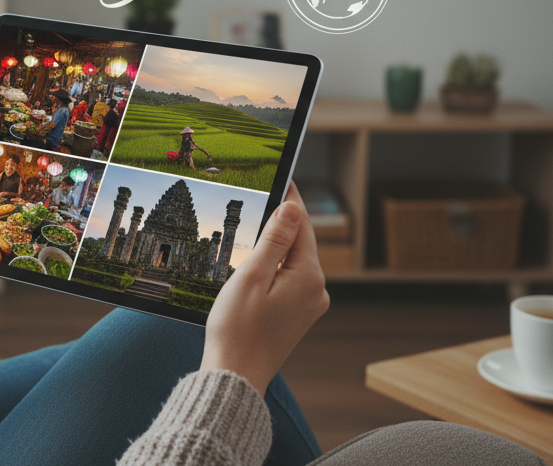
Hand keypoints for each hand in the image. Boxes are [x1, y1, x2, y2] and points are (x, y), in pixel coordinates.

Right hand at [200, 181, 328, 394]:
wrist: (235, 376)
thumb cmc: (237, 330)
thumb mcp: (252, 276)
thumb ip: (274, 239)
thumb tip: (292, 207)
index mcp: (309, 277)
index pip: (302, 225)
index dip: (290, 199)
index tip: (282, 175)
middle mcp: (317, 290)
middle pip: (301, 241)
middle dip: (284, 220)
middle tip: (267, 193)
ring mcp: (309, 305)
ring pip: (295, 261)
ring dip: (278, 244)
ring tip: (257, 224)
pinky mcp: (298, 315)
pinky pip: (290, 279)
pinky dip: (276, 266)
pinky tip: (258, 263)